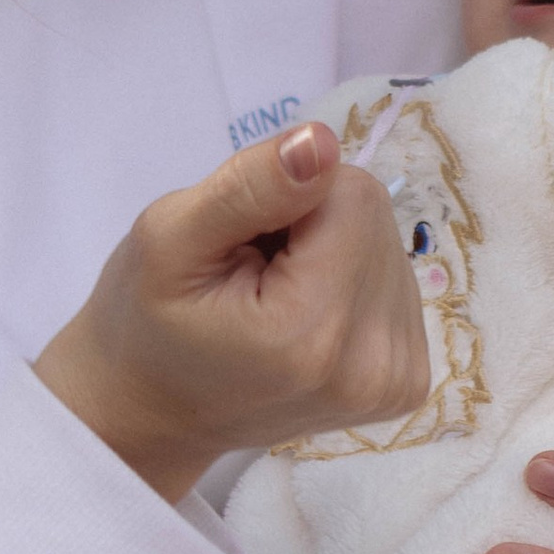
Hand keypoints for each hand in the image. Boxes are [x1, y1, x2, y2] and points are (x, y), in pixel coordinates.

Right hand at [37, 125, 428, 503]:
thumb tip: (322, 141)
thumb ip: (249, 187)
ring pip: (387, 243)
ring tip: (272, 293)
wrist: (157, 412)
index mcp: (311, 332)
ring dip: (330, 249)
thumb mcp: (168, 239)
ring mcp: (395, 380)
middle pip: (373, 217)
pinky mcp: (406, 381)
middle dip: (313, 221)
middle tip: (252, 267)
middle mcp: (372, 364)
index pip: (350, 192)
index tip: (243, 238)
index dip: (291, 193)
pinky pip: (395, 282)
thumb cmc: (147, 322)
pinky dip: (348, 280)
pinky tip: (303, 312)